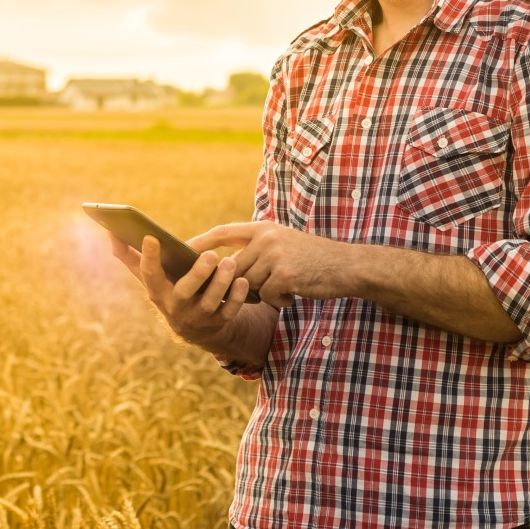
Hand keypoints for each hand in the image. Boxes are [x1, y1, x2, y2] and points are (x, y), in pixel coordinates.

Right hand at [103, 233, 252, 351]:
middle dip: (198, 274)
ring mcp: (198, 316)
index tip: (150, 236)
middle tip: (211, 255)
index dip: (148, 257)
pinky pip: (230, 312)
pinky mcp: (218, 322)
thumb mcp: (149, 277)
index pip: (148, 274)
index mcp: (157, 292)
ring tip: (229, 263)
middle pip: (185, 292)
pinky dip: (237, 297)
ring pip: (210, 302)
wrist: (191, 327)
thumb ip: (130, 256)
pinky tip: (243, 280)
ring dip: (221, 283)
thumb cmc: (167, 290)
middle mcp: (175, 306)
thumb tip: (110, 231)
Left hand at [191, 221, 355, 307]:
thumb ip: (257, 250)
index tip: (182, 251)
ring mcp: (274, 255)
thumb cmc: (313, 260)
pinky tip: (295, 293)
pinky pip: (267, 296)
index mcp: (263, 228)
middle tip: (268, 286)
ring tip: (288, 286)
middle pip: (234, 268)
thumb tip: (225, 267)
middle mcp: (266, 237)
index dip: (201, 242)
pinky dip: (280, 300)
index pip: (223, 232)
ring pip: (250, 285)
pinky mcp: (284, 274)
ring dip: (267, 293)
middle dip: (243, 284)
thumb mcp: (283, 244)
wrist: (347, 266)